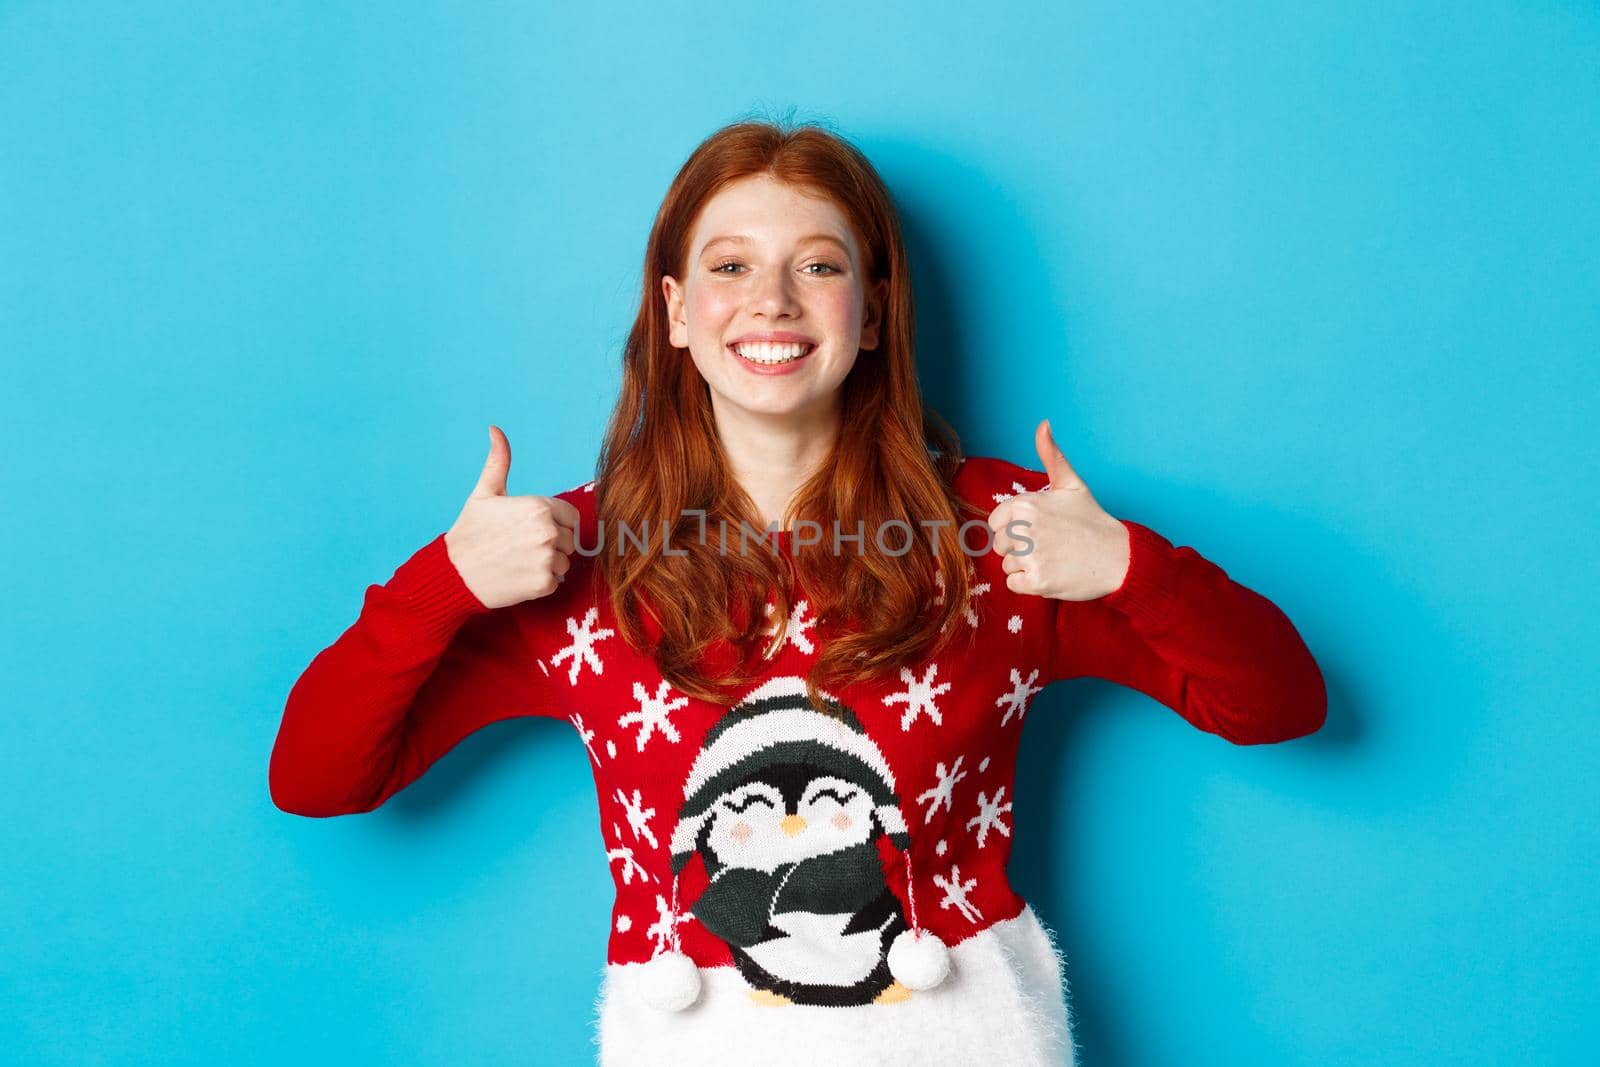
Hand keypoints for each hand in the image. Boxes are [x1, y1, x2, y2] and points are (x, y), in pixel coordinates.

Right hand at [444, 425, 580, 609]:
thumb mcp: (484, 493)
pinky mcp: (544, 584)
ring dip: (548, 564)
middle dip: (551, 544)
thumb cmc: (470, 532)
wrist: (453, 574)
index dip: (554, 522)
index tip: (530, 529)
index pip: (571, 516)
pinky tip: (518, 576)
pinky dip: (541, 583)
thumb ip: (498, 461)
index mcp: (539, 506)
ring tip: (519, 561)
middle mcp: (547, 531)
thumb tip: (495, 429)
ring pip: (565, 562)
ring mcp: (546, 558)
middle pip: (569, 539)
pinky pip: (556, 581)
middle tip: (520, 547)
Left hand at [987, 419, 1131, 600]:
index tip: (1038, 530)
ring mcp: (1030, 555)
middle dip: (1019, 549)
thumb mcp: (1071, 484)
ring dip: (1026, 568)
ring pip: (1007, 566)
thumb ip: (1052, 455)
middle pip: (999, 546)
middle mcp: (1024, 528)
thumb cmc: (1092, 521)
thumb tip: (1043, 424)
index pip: (995, 523)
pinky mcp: (1037, 580)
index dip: (1013, 529)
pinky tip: (1052, 574)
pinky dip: (1030, 585)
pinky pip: (1014, 585)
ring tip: (1053, 559)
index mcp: (1025, 505)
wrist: (1118, 557)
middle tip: (1050, 546)